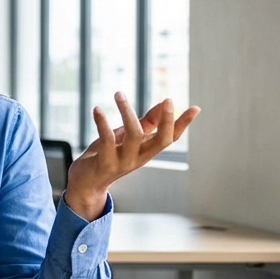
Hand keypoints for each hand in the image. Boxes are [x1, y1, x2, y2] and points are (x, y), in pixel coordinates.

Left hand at [64, 93, 199, 219]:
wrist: (84, 184)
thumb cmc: (105, 157)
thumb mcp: (126, 138)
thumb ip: (145, 124)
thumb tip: (164, 104)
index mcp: (146, 151)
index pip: (170, 138)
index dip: (183, 124)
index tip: (196, 108)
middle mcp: (138, 158)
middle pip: (161, 141)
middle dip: (167, 121)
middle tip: (168, 100)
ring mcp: (123, 163)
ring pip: (134, 135)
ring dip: (126, 112)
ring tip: (118, 94)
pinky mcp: (105, 164)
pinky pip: (107, 140)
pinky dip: (102, 123)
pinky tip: (97, 109)